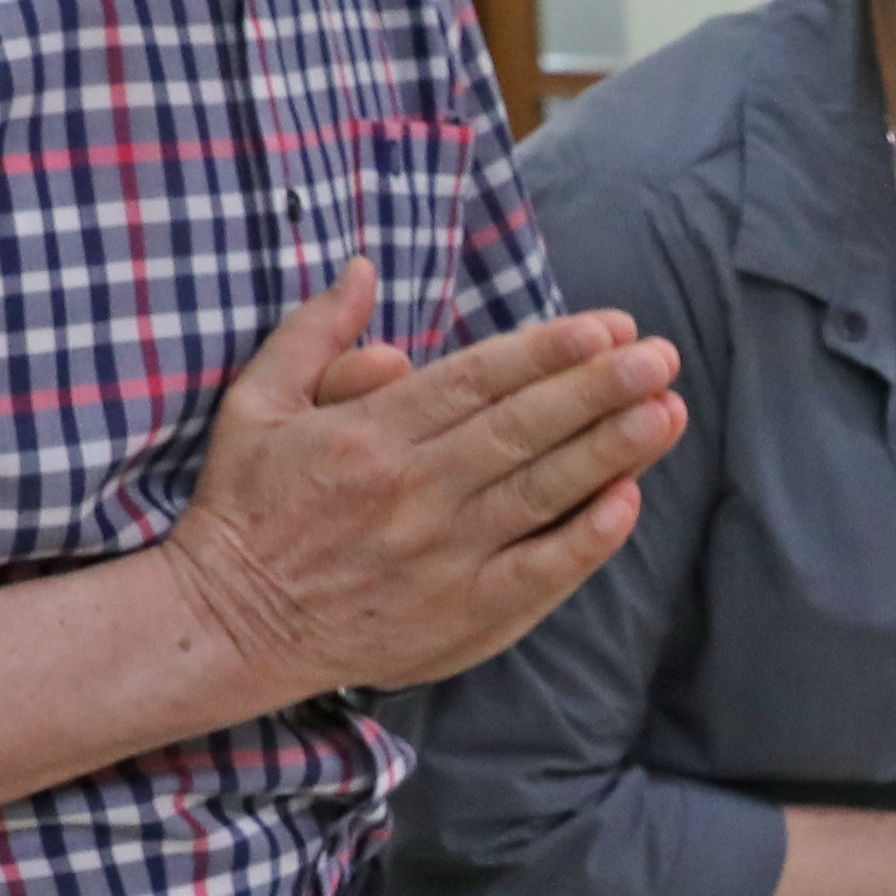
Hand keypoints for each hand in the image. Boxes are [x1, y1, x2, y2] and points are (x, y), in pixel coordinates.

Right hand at [161, 265, 684, 697]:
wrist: (228, 627)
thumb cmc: (246, 508)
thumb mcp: (255, 403)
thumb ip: (312, 334)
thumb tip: (359, 269)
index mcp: (370, 434)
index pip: (478, 379)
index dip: (549, 350)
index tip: (609, 325)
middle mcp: (413, 490)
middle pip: (523, 428)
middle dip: (600, 388)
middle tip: (661, 355)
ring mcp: (441, 555)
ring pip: (541, 492)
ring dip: (611, 450)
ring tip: (667, 410)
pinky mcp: (459, 614)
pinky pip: (536, 572)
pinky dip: (585, 540)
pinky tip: (628, 503)